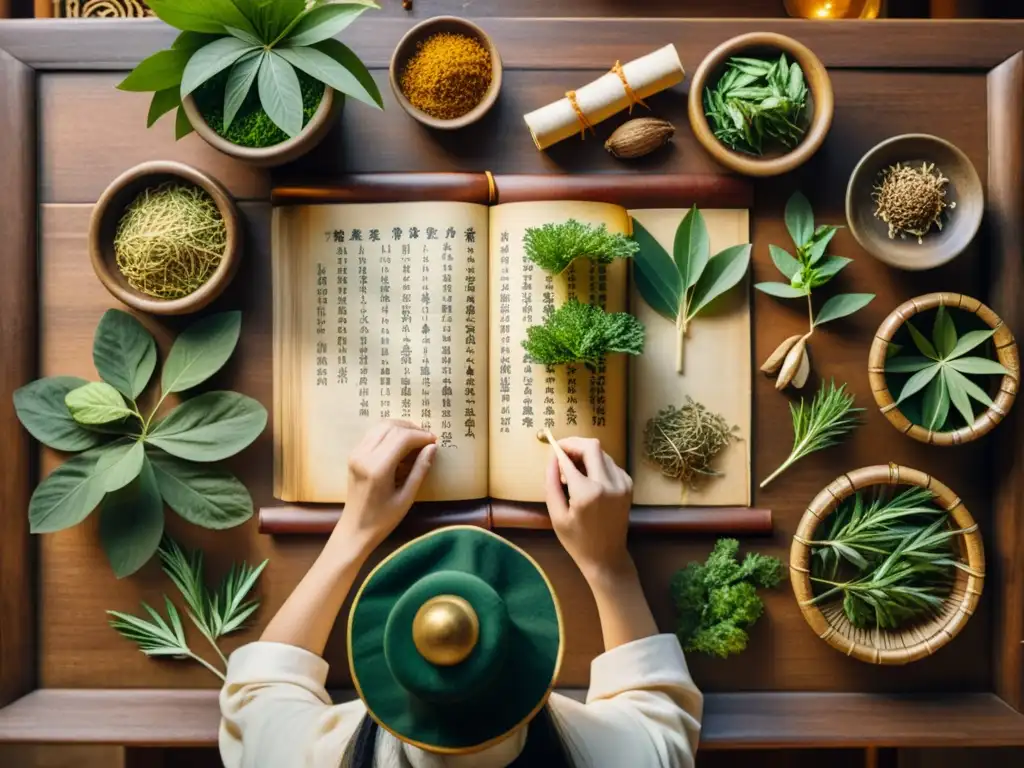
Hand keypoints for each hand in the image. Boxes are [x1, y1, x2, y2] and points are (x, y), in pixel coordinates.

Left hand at [337, 420, 436, 552]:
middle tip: (428, 439)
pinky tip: (401, 443)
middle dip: (412, 429)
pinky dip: (390, 432)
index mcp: (377, 468)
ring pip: (381, 426)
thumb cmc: (383, 519)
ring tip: (416, 439)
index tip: (435, 441)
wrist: (355, 528)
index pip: (402, 438)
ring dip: (401, 428)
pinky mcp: (354, 454)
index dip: (421, 436)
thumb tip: (433, 447)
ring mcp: (356, 453)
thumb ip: (420, 469)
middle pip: (391, 428)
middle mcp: (364, 455)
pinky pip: (374, 433)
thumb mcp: (407, 497)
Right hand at [544, 437, 632, 582]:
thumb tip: (552, 458)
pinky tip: (587, 478)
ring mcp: (622, 483)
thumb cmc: (577, 540)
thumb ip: (552, 483)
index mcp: (588, 493)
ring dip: (585, 454)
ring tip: (572, 470)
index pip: (570, 460)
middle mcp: (609, 483)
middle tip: (561, 451)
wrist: (607, 557)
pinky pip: (609, 463)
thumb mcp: (557, 515)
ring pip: (602, 452)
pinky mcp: (628, 484)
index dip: (559, 450)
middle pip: (592, 446)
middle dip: (574, 444)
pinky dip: (596, 464)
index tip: (550, 448)